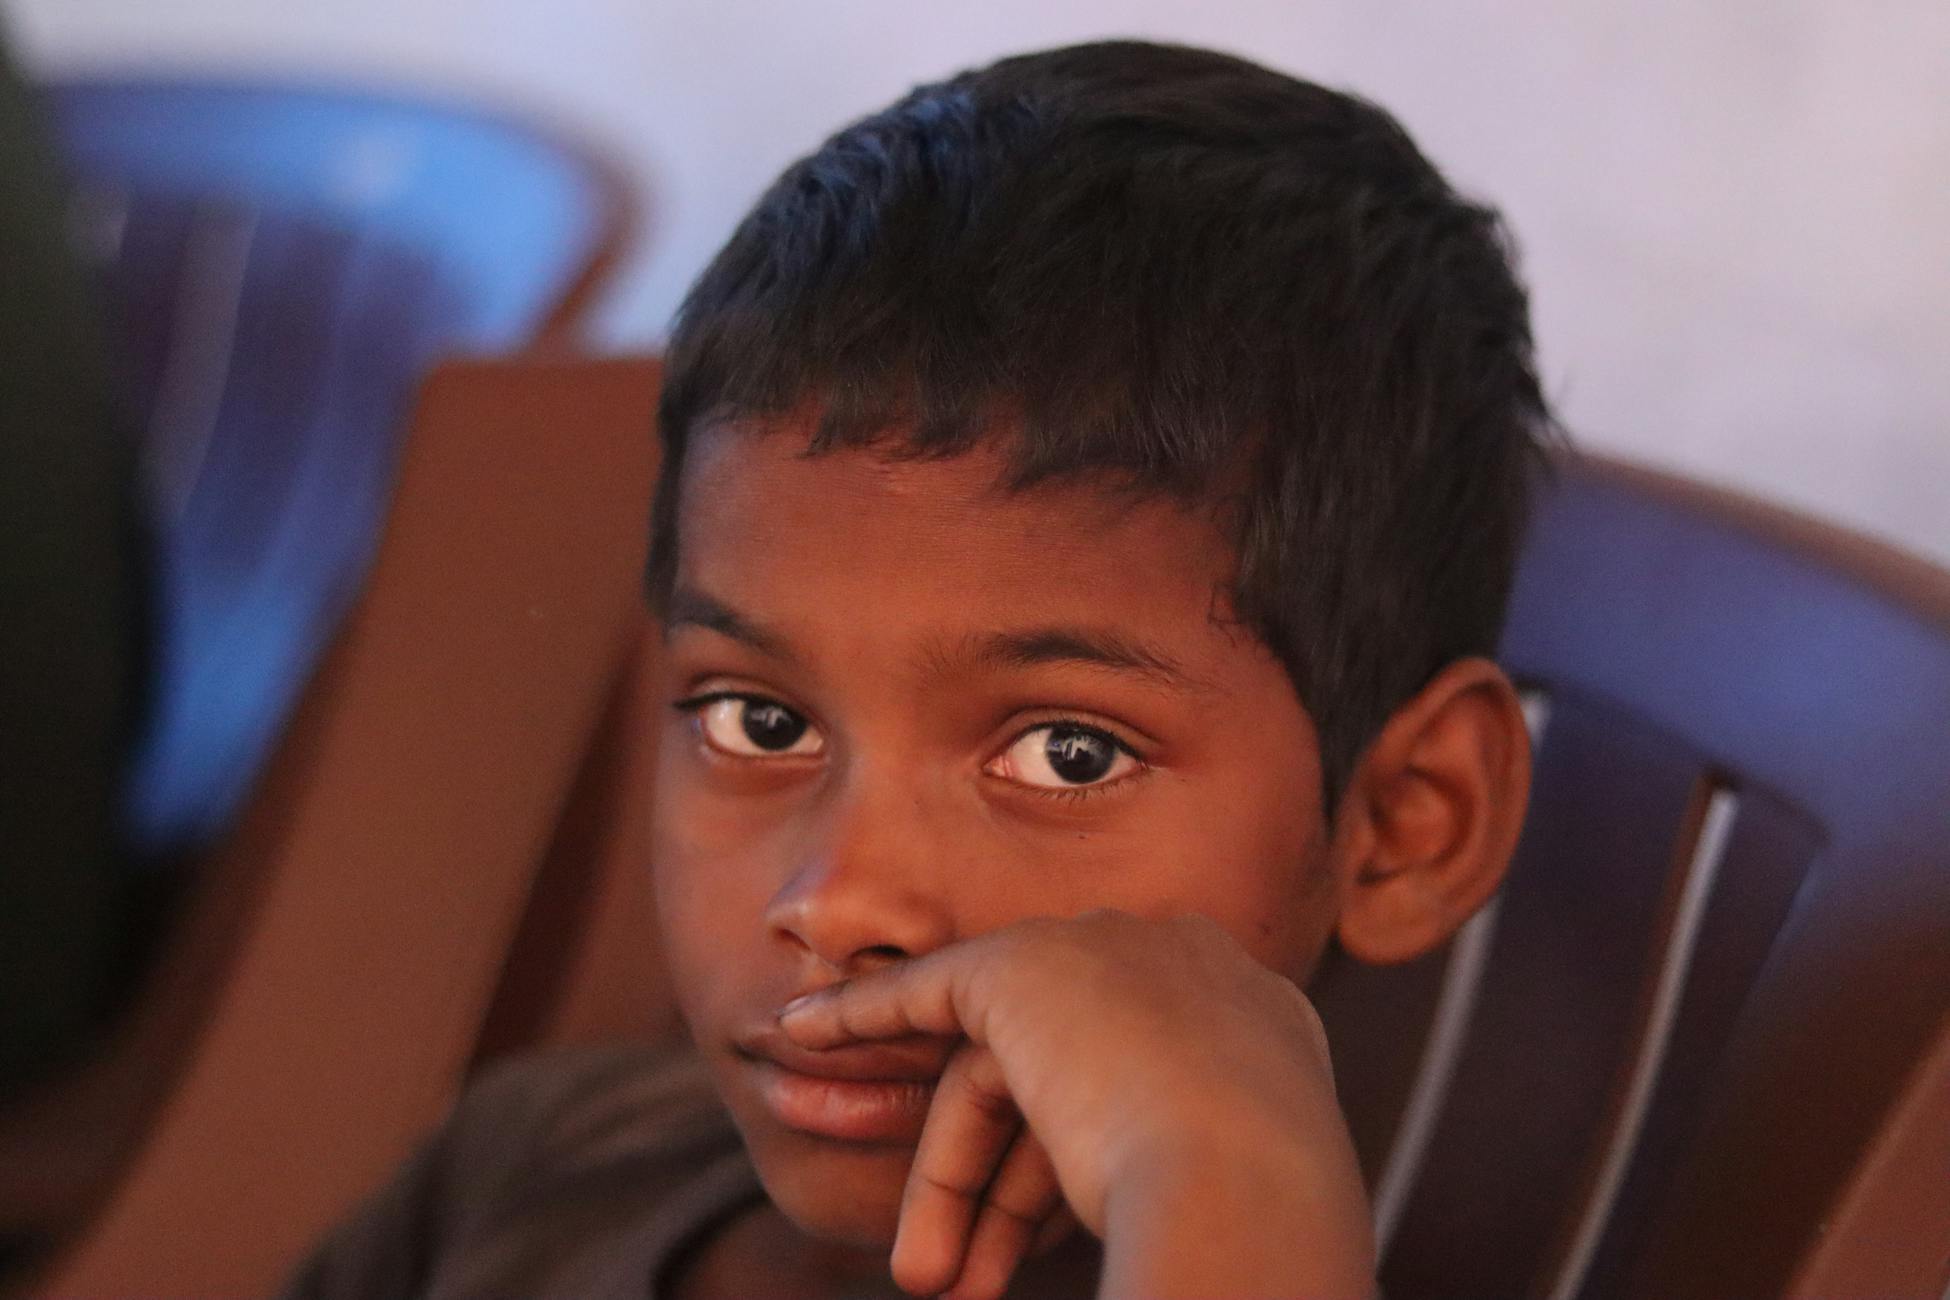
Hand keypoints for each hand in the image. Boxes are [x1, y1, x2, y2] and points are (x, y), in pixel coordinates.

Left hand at [776, 910, 1375, 1298]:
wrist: (1247, 1176)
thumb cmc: (1254, 1218)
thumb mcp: (1231, 1184)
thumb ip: (1170, 1165)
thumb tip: (1134, 1220)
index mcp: (1254, 1017)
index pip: (1138, 1082)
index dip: (1074, 1165)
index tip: (1041, 1231)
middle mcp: (1183, 962)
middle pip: (1064, 1084)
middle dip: (1001, 1190)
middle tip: (962, 1285)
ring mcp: (1103, 954)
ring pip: (998, 1078)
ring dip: (949, 1186)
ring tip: (929, 1284)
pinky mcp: (1021, 966)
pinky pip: (925, 995)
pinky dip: (860, 1018)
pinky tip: (801, 1036)